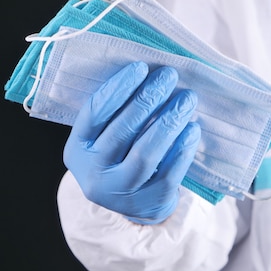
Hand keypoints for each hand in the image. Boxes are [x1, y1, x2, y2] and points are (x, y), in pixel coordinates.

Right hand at [63, 61, 200, 223]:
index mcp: (78, 148)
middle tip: (169, 76)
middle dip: (147, 100)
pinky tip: (192, 128)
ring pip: (146, 153)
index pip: (94, 113)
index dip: (118, 89)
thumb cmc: (120, 155)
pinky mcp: (148, 202)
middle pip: (122, 131)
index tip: (141, 67)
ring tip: (187, 98)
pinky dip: (182, 148)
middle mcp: (94, 172)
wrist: (132, 203)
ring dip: (168, 121)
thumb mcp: (104, 136)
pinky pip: (169, 173)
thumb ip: (116, 111)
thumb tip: (148, 71)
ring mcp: (120, 191)